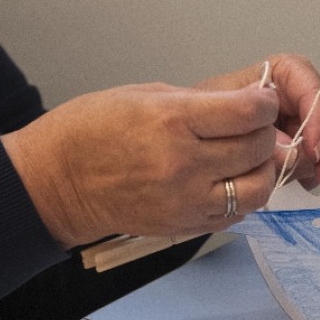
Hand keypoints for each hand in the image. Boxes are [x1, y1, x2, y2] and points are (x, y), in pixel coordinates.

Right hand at [2, 83, 279, 248]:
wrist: (55, 182)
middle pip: (259, 148)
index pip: (250, 113)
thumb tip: (249, 102)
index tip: (260, 101)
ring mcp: (185, 200)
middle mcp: (184, 164)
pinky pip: (237, 213)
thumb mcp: (146, 95)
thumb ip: (202, 102)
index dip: (265, 104)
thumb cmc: (93, 129)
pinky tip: (226, 181)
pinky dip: (242, 196)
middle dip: (264, 132)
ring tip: (244, 158)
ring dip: (261, 170)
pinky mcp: (184, 225)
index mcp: (173, 121)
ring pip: (258, 188)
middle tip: (251, 126)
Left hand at [195, 54, 319, 190]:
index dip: (316, 113)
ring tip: (316, 179)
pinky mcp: (301, 144)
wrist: (182, 145)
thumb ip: (255, 137)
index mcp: (275, 76)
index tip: (311, 146)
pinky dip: (318, 168)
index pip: (307, 82)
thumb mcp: (217, 123)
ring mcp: (300, 120)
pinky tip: (307, 182)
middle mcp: (293, 95)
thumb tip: (290, 154)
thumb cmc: (193, 122)